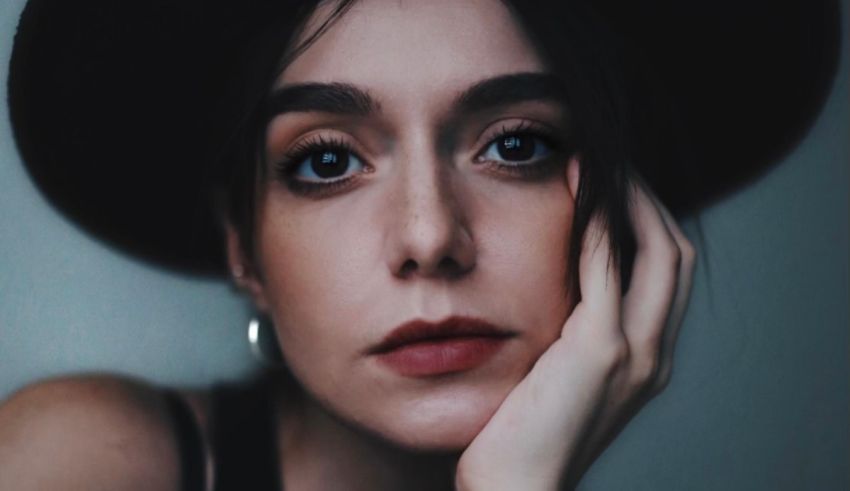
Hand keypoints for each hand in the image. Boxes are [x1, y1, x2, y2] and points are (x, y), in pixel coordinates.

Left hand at [455, 173, 695, 489]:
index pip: (665, 273)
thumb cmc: (521, 434)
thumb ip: (571, 333)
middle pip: (674, 254)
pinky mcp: (600, 352)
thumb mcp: (558, 376)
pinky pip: (609, 269)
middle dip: (648, 203)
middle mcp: (652, 354)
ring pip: (656, 252)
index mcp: (645, 359)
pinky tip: (576, 192)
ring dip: (629, 202)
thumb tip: (554, 283)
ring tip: (598, 165)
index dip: (648, 224)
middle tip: (611, 165)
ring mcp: (634, 353)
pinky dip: (599, 225)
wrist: (517, 488)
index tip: (615, 187)